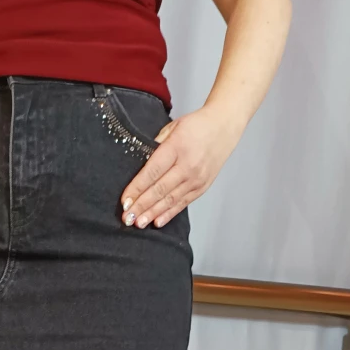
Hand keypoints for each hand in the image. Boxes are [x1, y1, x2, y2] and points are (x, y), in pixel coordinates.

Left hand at [119, 103, 242, 228]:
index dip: (137, 189)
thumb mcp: (173, 127)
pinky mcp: (202, 187)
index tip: (124, 201)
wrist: (224, 126)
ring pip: (170, 200)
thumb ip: (156, 147)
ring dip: (152, 213)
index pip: (152, 172)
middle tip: (127, 218)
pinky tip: (157, 222)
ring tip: (138, 223)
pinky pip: (182, 203)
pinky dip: (169, 214)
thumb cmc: (197, 126)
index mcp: (177, 147)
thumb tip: (140, 168)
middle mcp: (188, 165)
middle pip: (159, 190)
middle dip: (141, 206)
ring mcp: (196, 178)